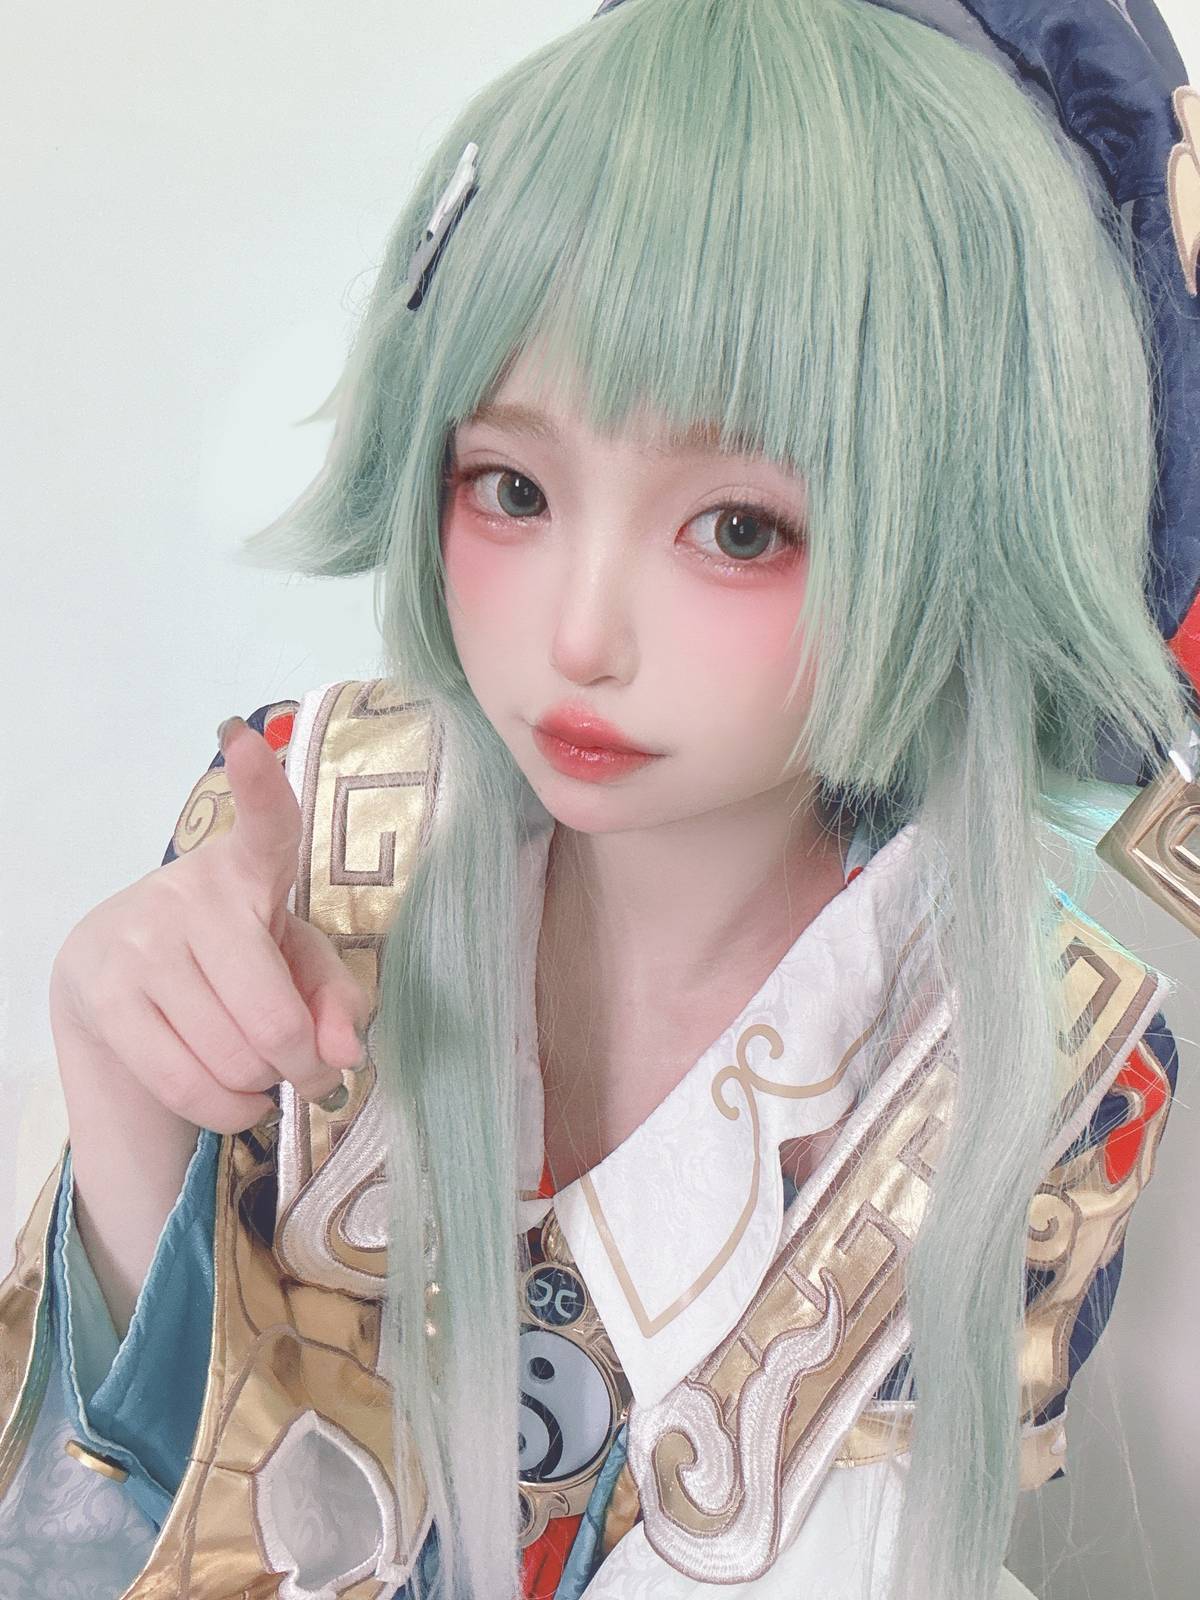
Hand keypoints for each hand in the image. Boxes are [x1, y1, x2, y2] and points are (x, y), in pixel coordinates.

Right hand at [49, 717, 369, 1134]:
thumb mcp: (297, 962)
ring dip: (264, 1087)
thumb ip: (337, 999)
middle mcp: (191, 895)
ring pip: (233, 1059)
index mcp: (250, 869)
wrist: (115, 980)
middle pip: (272, 1018)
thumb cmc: (233, 959)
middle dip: (304, 1066)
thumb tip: (343, 1052)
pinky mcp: (106, 997)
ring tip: (262, 1071)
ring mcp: (140, 945)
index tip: (245, 743)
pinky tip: (239, 1099)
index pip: (264, 825)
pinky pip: (187, 1084)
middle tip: (309, 1070)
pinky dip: (230, 1110)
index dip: (260, 787)